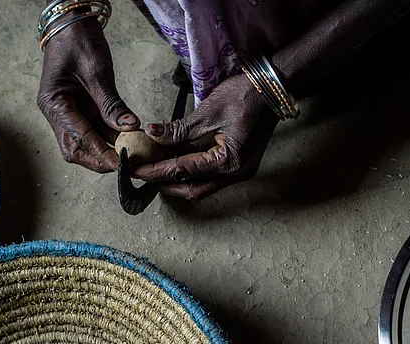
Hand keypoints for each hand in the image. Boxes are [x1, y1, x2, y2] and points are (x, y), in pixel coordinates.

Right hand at [36, 18, 139, 172]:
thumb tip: (129, 127)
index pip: (78, 137)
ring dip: (109, 149)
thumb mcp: (96, 70)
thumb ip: (111, 102)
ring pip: (88, 142)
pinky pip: (97, 128)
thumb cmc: (76, 39)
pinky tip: (131, 140)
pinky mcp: (82, 108)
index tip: (120, 163)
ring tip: (133, 155)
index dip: (100, 152)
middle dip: (100, 159)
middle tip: (127, 165)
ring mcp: (69, 112)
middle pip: (76, 149)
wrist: (72, 22)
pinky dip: (113, 136)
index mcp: (52, 104)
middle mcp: (57, 113)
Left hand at [132, 74, 278, 199]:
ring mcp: (238, 170)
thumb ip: (179, 130)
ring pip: (200, 185)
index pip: (184, 171)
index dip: (156, 171)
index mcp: (229, 163)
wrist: (273, 88)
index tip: (135, 169)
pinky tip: (172, 161)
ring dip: (176, 180)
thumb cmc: (246, 96)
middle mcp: (235, 173)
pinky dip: (189, 170)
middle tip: (141, 174)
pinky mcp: (237, 163)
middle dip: (165, 184)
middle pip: (192, 189)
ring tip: (153, 168)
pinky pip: (209, 174)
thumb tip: (152, 135)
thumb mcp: (208, 113)